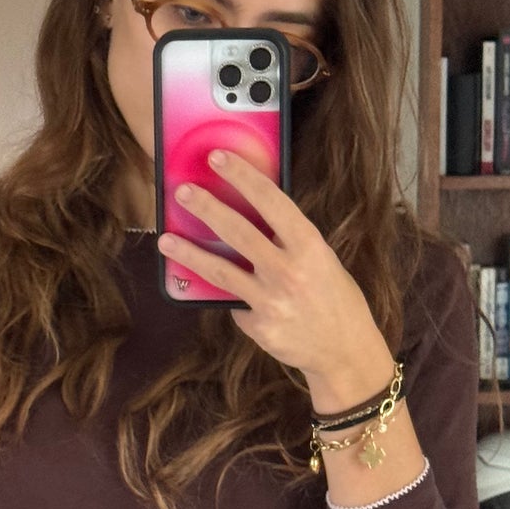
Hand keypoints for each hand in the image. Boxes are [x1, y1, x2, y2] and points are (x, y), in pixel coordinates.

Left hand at [158, 149, 394, 410]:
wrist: (344, 350)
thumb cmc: (334, 298)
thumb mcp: (322, 260)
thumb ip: (289, 241)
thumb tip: (250, 215)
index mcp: (309, 245)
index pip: (271, 202)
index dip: (243, 177)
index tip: (218, 158)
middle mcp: (289, 270)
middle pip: (239, 232)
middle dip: (207, 208)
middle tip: (182, 192)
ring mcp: (271, 300)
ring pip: (220, 271)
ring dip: (189, 253)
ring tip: (165, 240)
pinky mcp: (258, 325)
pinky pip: (233, 303)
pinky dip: (228, 295)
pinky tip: (221, 295)